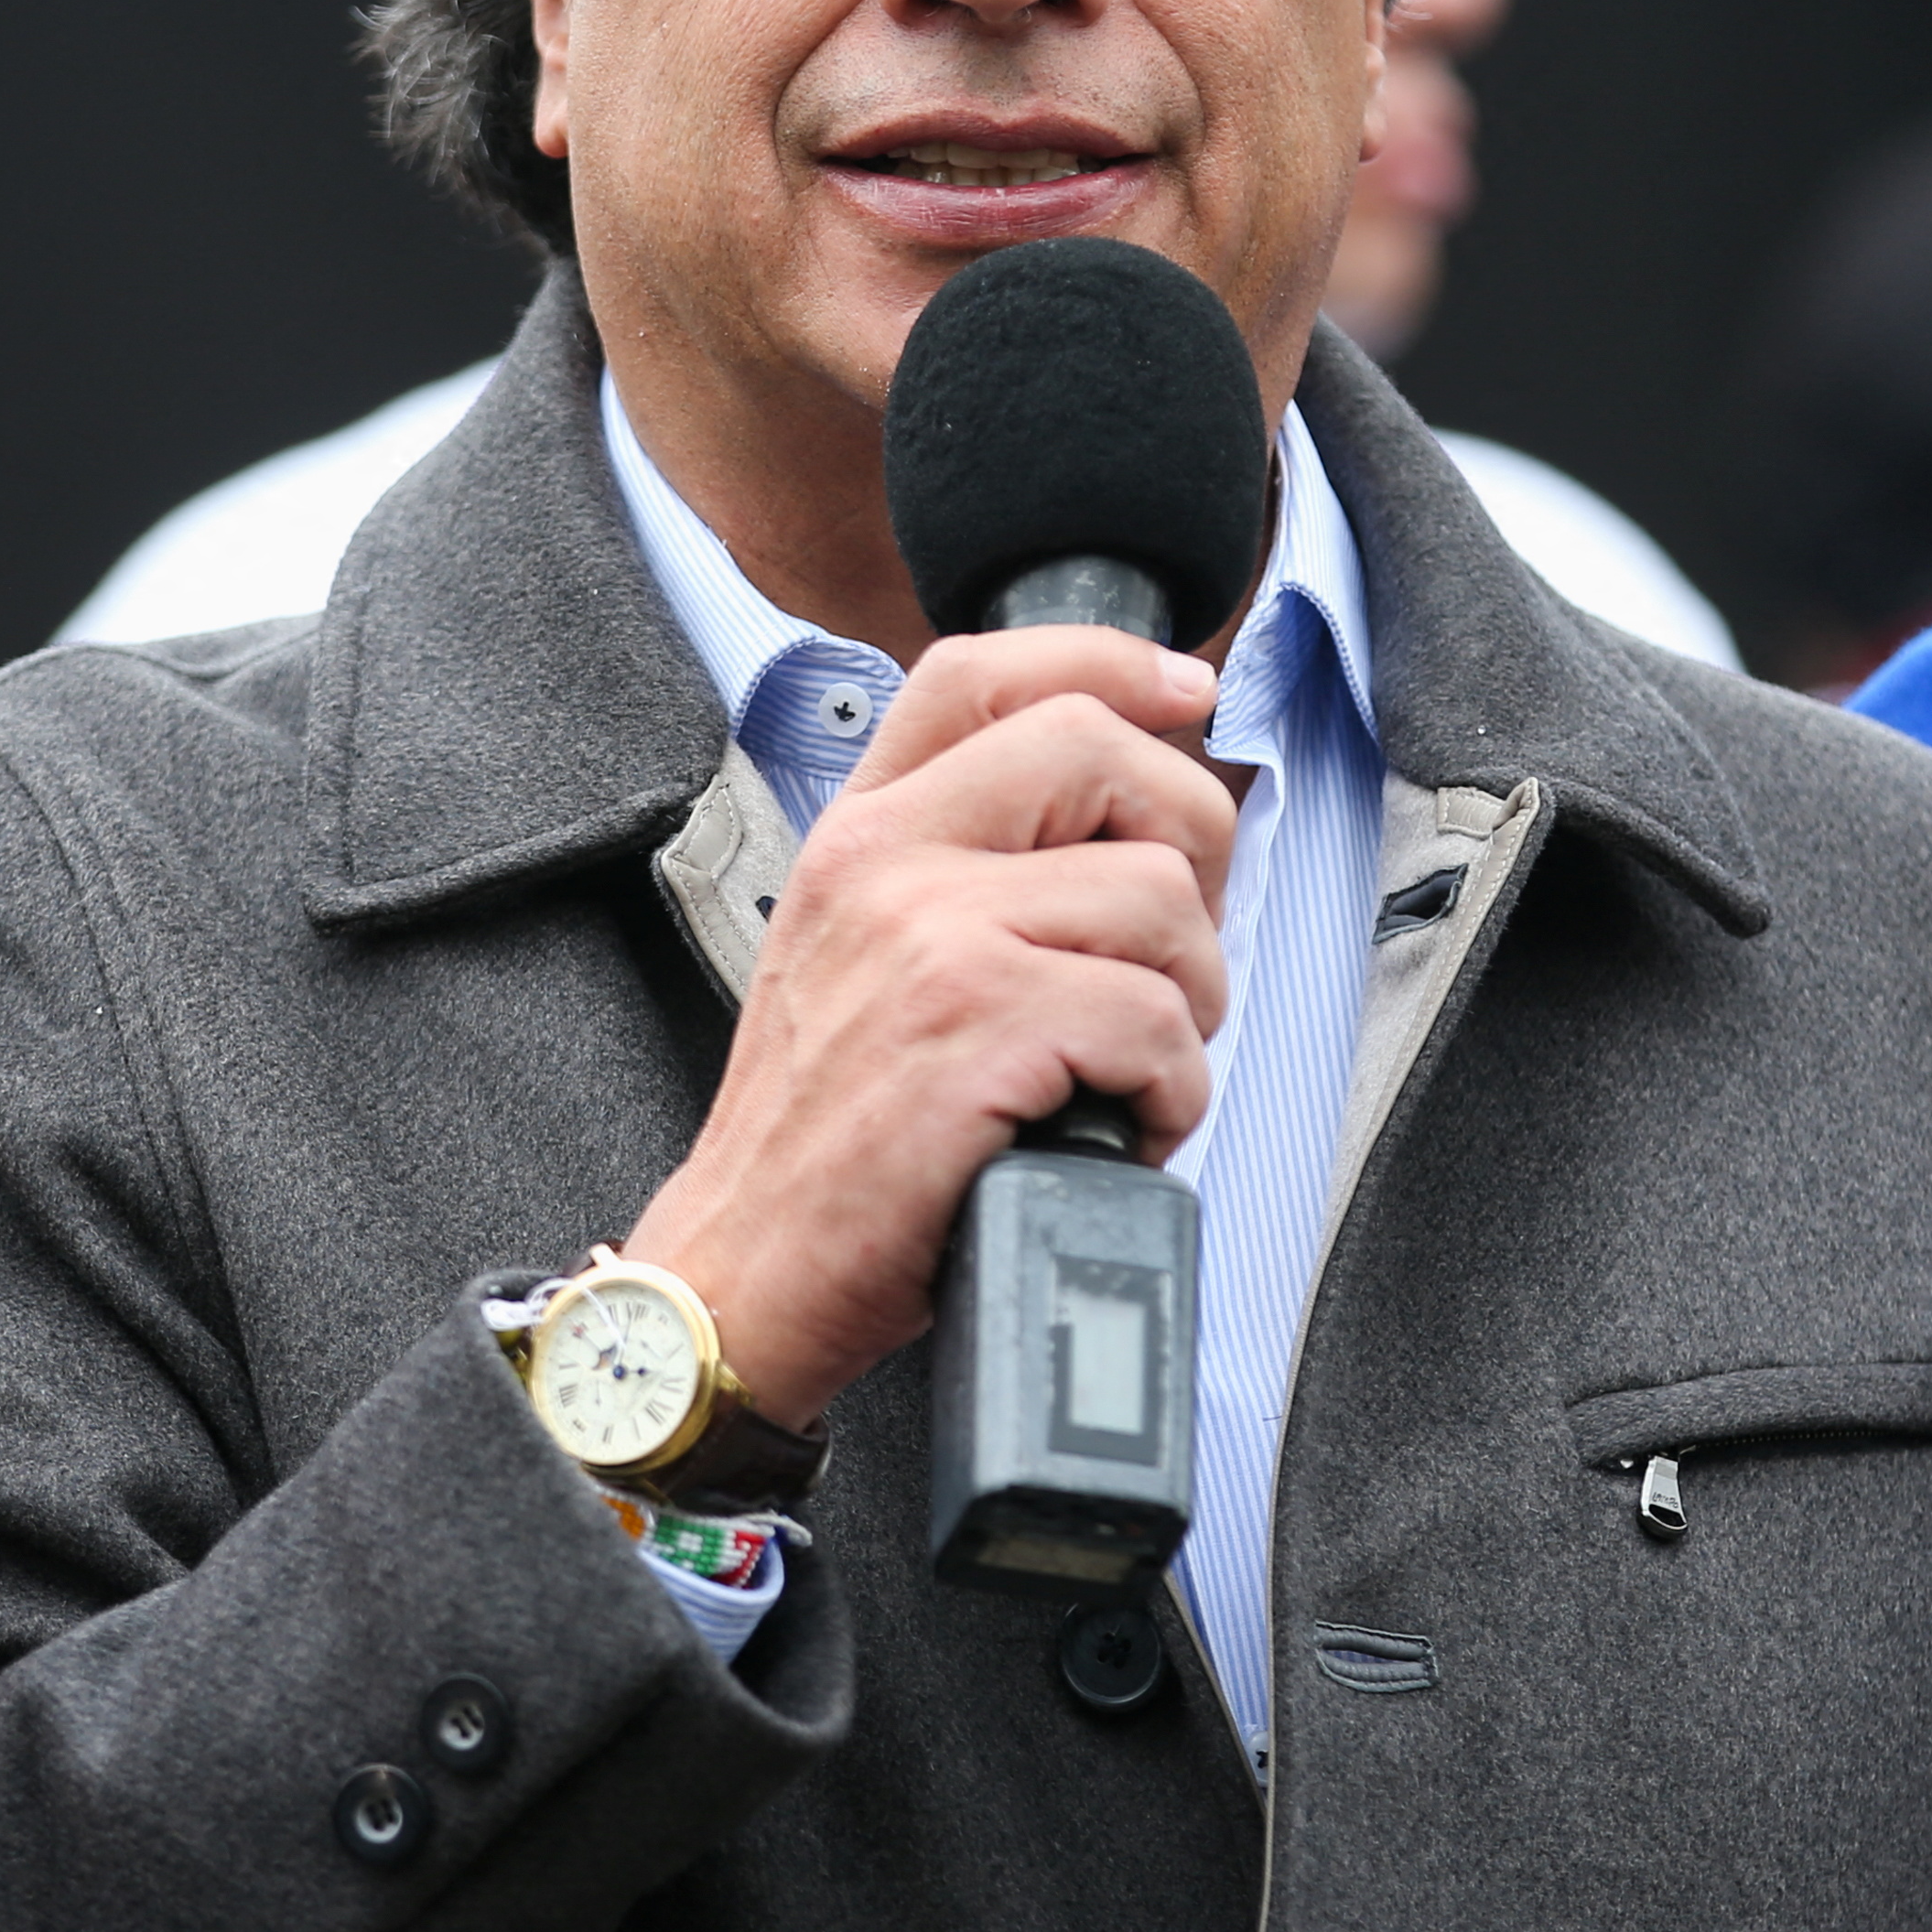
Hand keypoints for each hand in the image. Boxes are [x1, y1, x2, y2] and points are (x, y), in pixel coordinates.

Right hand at [623, 625, 1231, 1428]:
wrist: (741, 1272)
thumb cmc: (823, 1138)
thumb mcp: (852, 956)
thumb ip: (950, 872)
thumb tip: (1119, 825)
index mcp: (858, 832)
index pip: (982, 673)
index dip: (1105, 659)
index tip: (1184, 690)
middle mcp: (885, 859)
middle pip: (1103, 754)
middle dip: (1190, 845)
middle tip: (1172, 949)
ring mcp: (930, 938)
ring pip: (1158, 900)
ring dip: (1187, 1002)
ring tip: (1129, 1069)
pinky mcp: (977, 1028)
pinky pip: (1155, 1021)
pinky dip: (1171, 1093)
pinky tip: (1121, 1128)